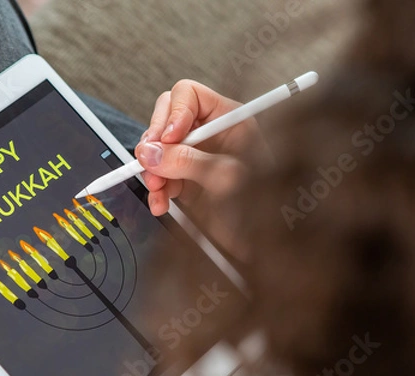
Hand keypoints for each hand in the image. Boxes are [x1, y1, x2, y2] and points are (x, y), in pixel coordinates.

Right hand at [135, 80, 270, 215]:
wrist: (264, 240)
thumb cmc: (263, 207)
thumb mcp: (227, 178)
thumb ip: (191, 161)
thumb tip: (152, 153)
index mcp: (229, 120)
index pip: (190, 95)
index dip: (174, 113)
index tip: (169, 138)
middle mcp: (209, 134)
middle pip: (166, 118)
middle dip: (155, 141)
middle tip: (151, 160)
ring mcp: (195, 157)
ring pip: (157, 149)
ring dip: (152, 169)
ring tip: (157, 188)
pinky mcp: (185, 180)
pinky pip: (159, 176)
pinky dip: (155, 190)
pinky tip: (160, 202)